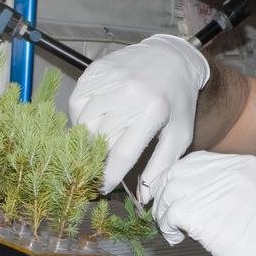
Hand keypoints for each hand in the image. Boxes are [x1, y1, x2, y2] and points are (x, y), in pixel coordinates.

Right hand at [68, 34, 208, 200]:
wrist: (172, 58)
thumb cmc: (177, 102)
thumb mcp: (179, 135)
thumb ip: (161, 166)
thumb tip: (143, 197)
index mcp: (153, 111)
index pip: (122, 153)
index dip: (109, 175)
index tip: (102, 187)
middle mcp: (130, 93)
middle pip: (100, 140)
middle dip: (99, 158)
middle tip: (100, 165)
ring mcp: (111, 79)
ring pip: (84, 122)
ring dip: (89, 137)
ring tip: (100, 140)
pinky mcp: (96, 70)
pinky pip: (77, 102)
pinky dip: (81, 116)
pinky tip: (95, 119)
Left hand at [149, 151, 255, 255]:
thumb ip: (229, 189)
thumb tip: (198, 198)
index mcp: (242, 164)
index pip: (197, 161)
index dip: (181, 178)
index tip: (177, 195)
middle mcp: (225, 171)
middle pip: (178, 172)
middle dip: (168, 193)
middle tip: (169, 214)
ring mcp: (211, 190)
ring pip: (169, 192)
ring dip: (166, 212)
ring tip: (175, 230)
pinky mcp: (200, 213)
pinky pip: (169, 214)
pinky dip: (168, 228)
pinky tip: (178, 239)